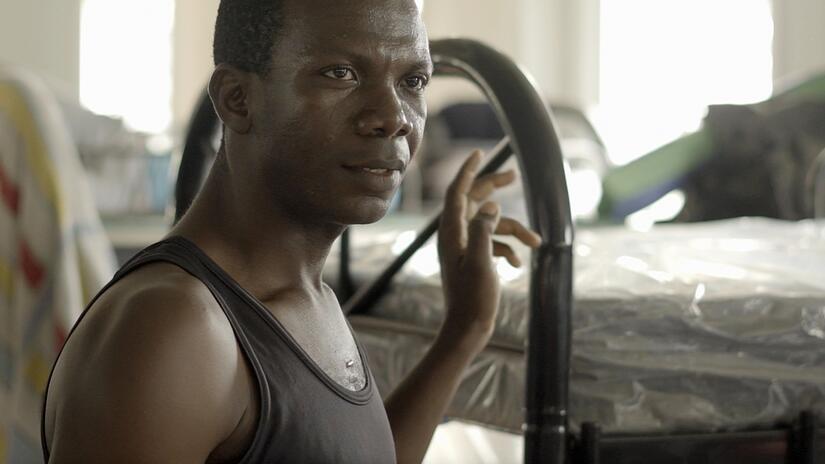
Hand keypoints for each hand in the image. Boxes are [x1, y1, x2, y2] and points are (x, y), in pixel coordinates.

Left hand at [437, 150, 541, 352]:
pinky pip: (493, 243)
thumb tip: (491, 206)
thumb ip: (484, 231)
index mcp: (451, 232)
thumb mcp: (481, 262)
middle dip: (494, 188)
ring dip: (514, 231)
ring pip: (491, 225)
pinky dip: (508, 248)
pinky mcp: (474, 260)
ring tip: (536, 242)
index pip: (457, 192)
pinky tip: (517, 265)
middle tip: (514, 176)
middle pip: (474, 201)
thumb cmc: (472, 298)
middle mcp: (455, 236)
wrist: (467, 328)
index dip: (468, 171)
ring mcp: (465, 248)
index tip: (480, 153)